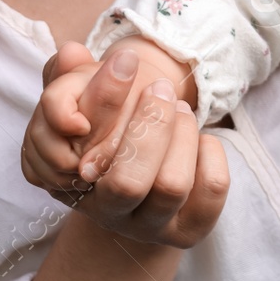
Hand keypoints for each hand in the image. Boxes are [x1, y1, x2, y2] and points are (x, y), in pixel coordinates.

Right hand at [22, 41, 227, 248]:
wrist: (133, 188)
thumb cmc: (103, 139)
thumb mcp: (81, 108)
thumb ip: (68, 78)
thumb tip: (70, 52)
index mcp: (73, 185)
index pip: (83, 153)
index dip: (105, 101)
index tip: (126, 62)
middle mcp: (109, 214)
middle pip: (128, 183)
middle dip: (151, 124)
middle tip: (160, 89)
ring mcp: (152, 225)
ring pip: (171, 186)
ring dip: (181, 133)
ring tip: (179, 110)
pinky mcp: (191, 228)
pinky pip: (211, 188)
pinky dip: (210, 152)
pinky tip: (199, 140)